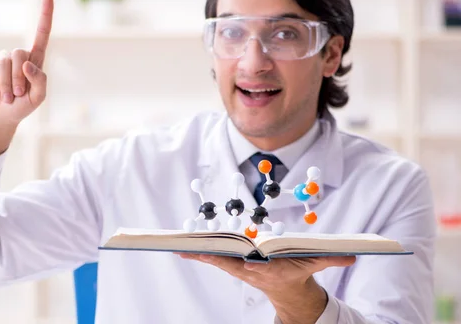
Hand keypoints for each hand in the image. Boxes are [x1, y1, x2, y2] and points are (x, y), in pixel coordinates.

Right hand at [0, 0, 53, 128]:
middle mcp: (19, 55)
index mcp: (36, 60)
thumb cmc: (22, 107)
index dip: (45, 15)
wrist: (0, 117)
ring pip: (5, 61)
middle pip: (20, 54)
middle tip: (17, 94)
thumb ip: (40, 80)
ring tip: (7, 95)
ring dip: (6, 82)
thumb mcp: (38, 97)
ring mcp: (2, 57)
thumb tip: (27, 64)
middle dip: (17, 77)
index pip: (42, 34)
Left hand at [177, 253, 354, 322]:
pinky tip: (182, 249)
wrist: (285, 288)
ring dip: (199, 253)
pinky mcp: (232, 264)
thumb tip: (353, 256)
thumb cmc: (297, 271)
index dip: (246, 264)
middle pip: (229, 262)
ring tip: (180, 247)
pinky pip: (213, 257)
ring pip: (216, 259)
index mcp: (268, 269)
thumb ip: (331, 258)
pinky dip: (198, 252)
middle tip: (195, 250)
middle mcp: (250, 269)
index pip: (256, 267)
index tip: (236, 260)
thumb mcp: (314, 265)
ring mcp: (239, 268)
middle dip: (211, 256)